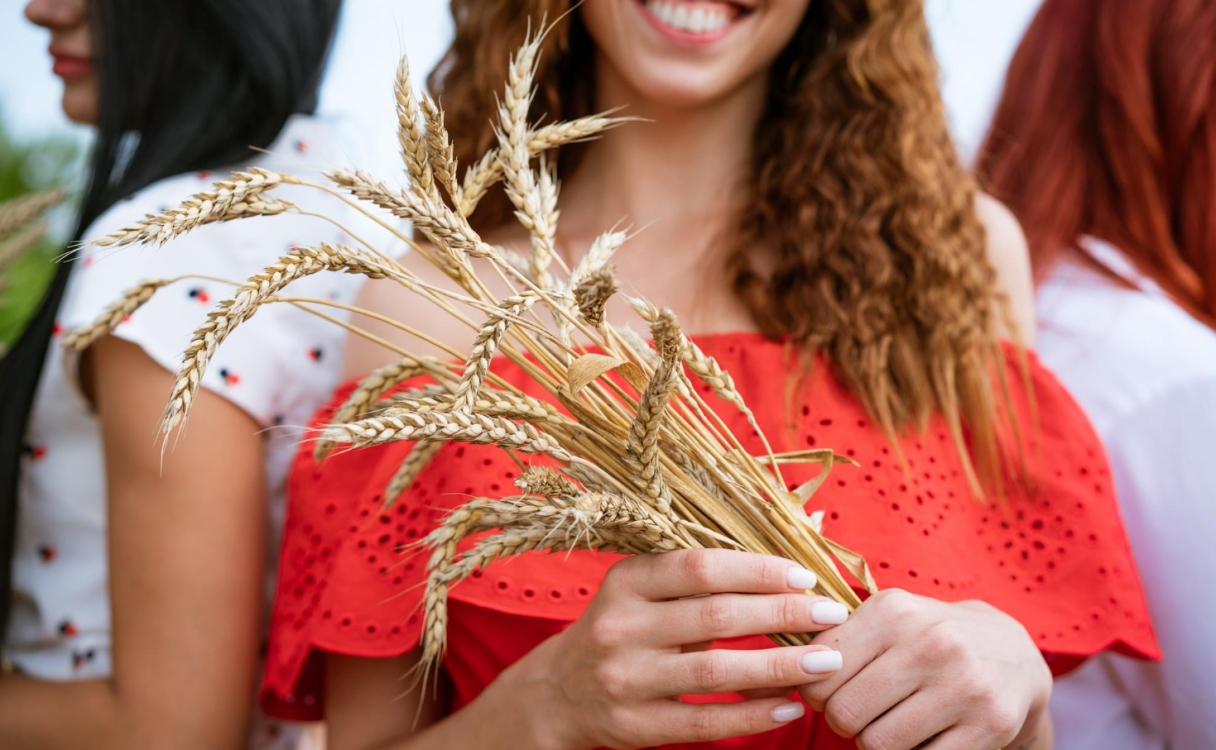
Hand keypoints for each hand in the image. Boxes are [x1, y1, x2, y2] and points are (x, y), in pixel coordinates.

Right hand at [489, 549, 851, 749]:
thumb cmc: (626, 628)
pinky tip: (790, 706)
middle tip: (831, 615)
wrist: (558, 692)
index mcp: (627, 581)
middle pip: (713, 616)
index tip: (805, 576)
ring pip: (713, 673)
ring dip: (778, 666)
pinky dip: (752, 715)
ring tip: (826, 662)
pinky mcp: (634, 726)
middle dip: (780, 613)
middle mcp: (621, 627)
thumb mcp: (648, 589)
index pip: (698, 567)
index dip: (756, 569)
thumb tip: (804, 531)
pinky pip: (703, 723)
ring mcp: (625, 680)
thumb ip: (713, 569)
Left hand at [799, 589, 1051, 749]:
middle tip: (861, 714)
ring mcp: (964, 685)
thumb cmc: (928, 637)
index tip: (832, 691)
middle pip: (845, 713)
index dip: (817, 692)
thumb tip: (780, 673)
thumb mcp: (886, 620)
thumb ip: (835, 639)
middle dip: (844, 722)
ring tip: (891, 724)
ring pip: (878, 744)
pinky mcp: (990, 724)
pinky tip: (923, 737)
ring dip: (876, 743)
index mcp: (894, 611)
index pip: (820, 671)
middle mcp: (930, 642)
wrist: (1013, 652)